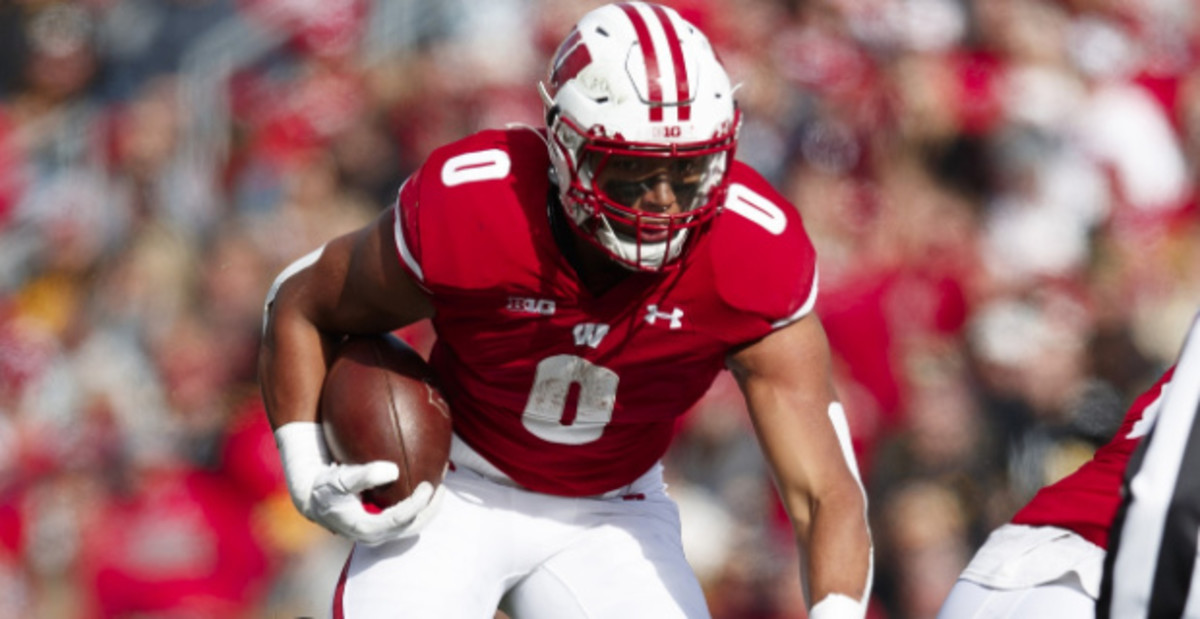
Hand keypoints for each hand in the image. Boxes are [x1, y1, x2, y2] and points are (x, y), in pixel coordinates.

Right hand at [274, 422, 443, 544]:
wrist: (312, 498)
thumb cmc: (325, 486)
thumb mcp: (338, 479)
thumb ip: (363, 475)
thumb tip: (392, 471)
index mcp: (365, 528)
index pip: (399, 519)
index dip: (418, 504)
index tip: (428, 485)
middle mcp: (374, 535)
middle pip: (412, 527)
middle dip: (430, 509)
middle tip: (441, 487)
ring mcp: (378, 532)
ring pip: (411, 525)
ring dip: (427, 509)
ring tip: (439, 487)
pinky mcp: (380, 525)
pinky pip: (406, 519)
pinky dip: (418, 506)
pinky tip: (425, 487)